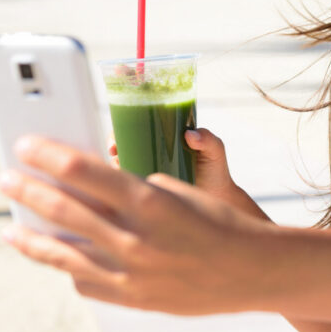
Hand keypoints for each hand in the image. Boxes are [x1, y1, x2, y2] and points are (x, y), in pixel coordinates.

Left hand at [0, 135, 266, 314]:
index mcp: (147, 201)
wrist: (253, 271)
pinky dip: (68, 267)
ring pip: (62, 254)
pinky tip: (57, 256)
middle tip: (6, 179)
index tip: (24, 144)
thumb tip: (88, 185)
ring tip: (11, 228)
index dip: (45, 154)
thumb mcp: (176, 190)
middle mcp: (134, 239)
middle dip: (27, 191)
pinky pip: (85, 283)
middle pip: (63, 209)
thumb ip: (130, 189)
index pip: (80, 170)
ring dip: (31, 238)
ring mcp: (131, 274)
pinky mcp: (133, 299)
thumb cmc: (218, 221)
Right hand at [109, 127, 255, 215]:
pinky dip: (118, 188)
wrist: (219, 201)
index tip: (116, 139)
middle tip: (114, 153)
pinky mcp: (147, 193)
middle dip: (111, 148)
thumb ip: (208, 140)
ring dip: (111, 169)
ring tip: (117, 170)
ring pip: (120, 169)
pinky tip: (117, 190)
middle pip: (120, 148)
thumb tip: (190, 134)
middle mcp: (149, 156)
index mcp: (161, 141)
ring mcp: (147, 174)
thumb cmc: (216, 171)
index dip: (119, 132)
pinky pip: (127, 189)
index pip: (133, 130)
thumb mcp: (215, 152)